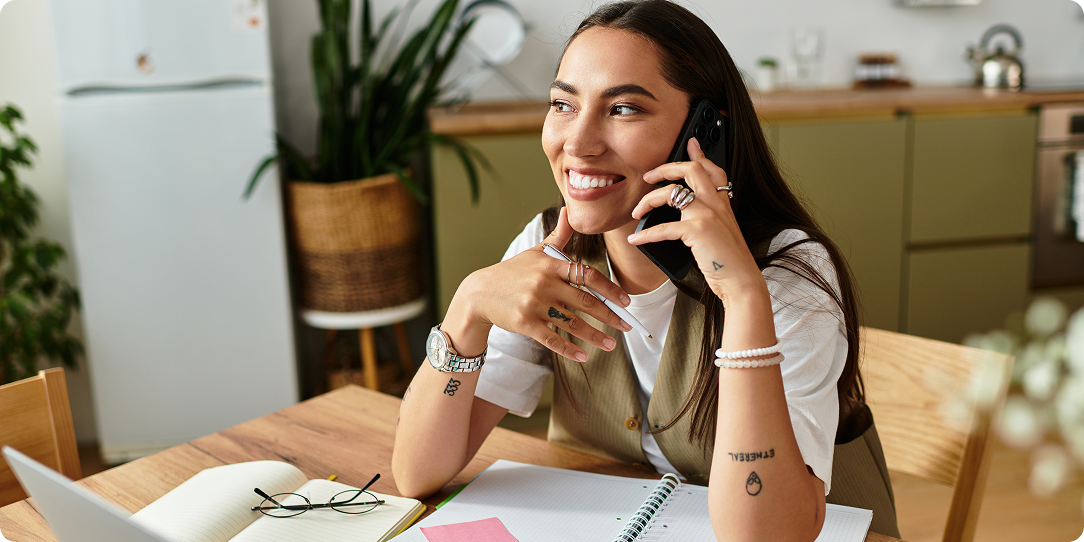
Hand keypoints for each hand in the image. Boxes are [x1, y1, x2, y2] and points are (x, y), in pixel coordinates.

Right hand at [450, 207, 632, 361]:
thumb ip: (558, 236)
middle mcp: (544, 284)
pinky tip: (583, 356)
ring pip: (572, 323)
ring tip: (611, 344)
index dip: (610, 289)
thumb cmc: (512, 272)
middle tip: (627, 326)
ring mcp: (534, 305)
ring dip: (595, 336)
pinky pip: (552, 339)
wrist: (479, 293)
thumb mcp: (535, 252)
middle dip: (610, 316)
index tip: (625, 301)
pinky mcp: (525, 324)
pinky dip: (569, 349)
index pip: (587, 275)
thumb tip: (569, 211)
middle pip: (585, 302)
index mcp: (550, 265)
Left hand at [627, 138, 765, 304]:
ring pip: (671, 194)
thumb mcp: (722, 232)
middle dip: (665, 168)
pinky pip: (663, 228)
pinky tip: (635, 239)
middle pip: (691, 170)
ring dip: (647, 201)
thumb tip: (685, 211)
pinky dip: (645, 235)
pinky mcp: (697, 231)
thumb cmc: (728, 261)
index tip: (689, 143)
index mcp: (722, 203)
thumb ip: (708, 217)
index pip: (713, 170)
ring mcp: (707, 215)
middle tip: (648, 175)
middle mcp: (716, 204)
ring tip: (636, 211)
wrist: (740, 280)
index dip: (700, 155)